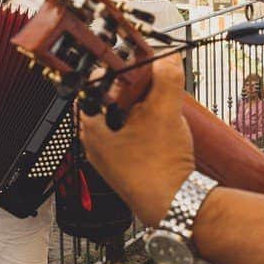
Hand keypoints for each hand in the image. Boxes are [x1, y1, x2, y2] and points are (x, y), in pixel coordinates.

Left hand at [79, 54, 193, 225]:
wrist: (172, 204)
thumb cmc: (160, 166)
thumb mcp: (166, 111)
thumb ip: (166, 78)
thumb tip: (166, 58)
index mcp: (92, 123)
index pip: (94, 82)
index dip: (116, 68)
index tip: (133, 64)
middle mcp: (92, 139)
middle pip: (105, 99)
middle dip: (128, 89)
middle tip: (147, 83)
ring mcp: (104, 155)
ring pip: (115, 118)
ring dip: (135, 108)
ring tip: (154, 105)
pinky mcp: (119, 166)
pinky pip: (123, 136)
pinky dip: (138, 127)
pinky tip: (156, 129)